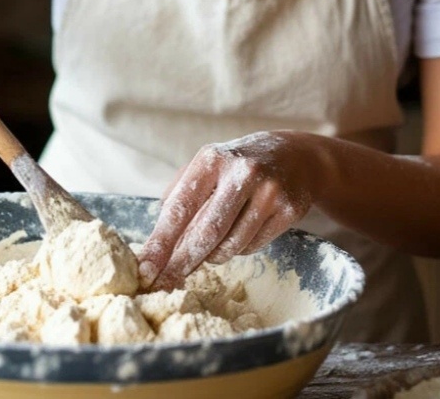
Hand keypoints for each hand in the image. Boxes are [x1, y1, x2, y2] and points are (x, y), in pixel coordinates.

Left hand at [137, 131, 315, 289]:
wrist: (294, 156)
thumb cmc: (236, 166)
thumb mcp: (206, 167)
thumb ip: (179, 196)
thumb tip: (156, 243)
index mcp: (212, 159)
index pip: (180, 207)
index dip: (161, 242)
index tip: (145, 269)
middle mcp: (242, 172)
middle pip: (206, 232)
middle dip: (182, 262)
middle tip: (165, 283)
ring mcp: (269, 191)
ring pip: (230, 246)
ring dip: (213, 255)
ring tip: (214, 240)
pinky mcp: (288, 210)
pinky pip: (252, 247)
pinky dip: (239, 248)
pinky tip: (242, 229)